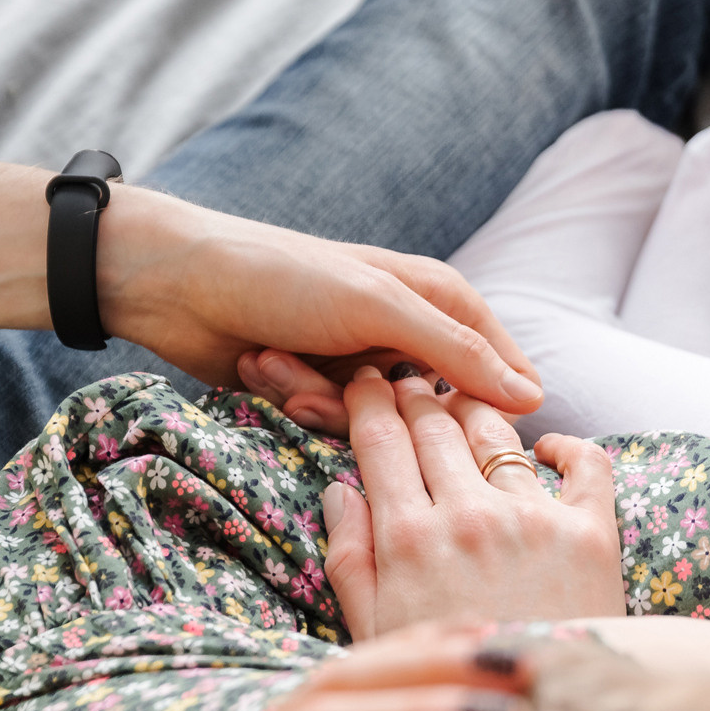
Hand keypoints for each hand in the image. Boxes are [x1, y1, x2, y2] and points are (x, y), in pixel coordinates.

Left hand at [102, 191, 543, 417]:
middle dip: (378, 404)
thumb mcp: (378, 307)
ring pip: (375, 424)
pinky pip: (327, 425)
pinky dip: (291, 400)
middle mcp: (406, 334)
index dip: (485, 404)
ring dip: (318, 399)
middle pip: (432, 410)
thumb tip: (533, 399)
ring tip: (275, 359)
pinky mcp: (316, 391)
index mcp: (438, 299)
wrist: (176, 283)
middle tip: (335, 378)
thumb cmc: (281, 275)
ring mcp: (359, 366)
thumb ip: (457, 352)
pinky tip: (258, 367)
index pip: (498, 369)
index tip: (463, 434)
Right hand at [320, 369, 622, 639]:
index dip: (370, 401)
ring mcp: (533, 520)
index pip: (381, 442)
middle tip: (411, 380)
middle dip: (418, 394)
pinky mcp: (592, 533)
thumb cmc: (443, 695)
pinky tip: (550, 447)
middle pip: (436, 426)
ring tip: (465, 402)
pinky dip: (567, 445)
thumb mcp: (373, 636)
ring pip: (498, 434)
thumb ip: (351, 559)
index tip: (366, 382)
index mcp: (408, 540)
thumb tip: (340, 490)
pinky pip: (585, 462)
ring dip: (477, 410)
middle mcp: (469, 517)